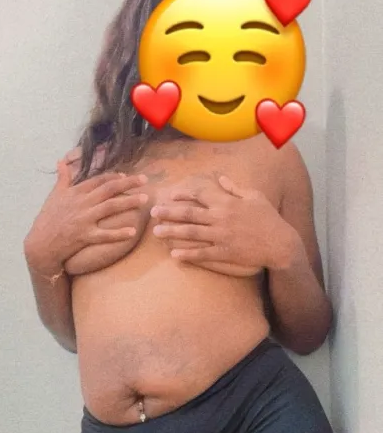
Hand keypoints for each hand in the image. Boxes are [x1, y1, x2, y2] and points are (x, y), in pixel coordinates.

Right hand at [24, 159, 148, 275]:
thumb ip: (62, 178)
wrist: (41, 243)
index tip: (126, 175)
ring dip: (129, 202)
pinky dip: (118, 233)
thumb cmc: (48, 219)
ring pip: (110, 208)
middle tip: (145, 180)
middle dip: (128, 183)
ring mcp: (84, 219)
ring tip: (145, 199)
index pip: (98, 180)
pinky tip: (132, 232)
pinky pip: (105, 235)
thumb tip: (61, 162)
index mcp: (75, 192)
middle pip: (109, 190)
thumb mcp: (54, 196)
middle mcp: (82, 203)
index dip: (114, 176)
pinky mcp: (85, 236)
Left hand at [151, 176, 298, 275]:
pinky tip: (174, 255)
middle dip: (169, 213)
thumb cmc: (268, 218)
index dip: (183, 194)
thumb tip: (220, 178)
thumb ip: (234, 187)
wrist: (280, 243)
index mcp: (227, 202)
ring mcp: (222, 236)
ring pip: (191, 233)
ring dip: (172, 232)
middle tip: (153, 213)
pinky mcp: (225, 252)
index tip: (170, 195)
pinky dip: (187, 254)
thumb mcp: (254, 196)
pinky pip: (202, 254)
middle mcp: (221, 217)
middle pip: (189, 214)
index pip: (200, 194)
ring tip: (156, 233)